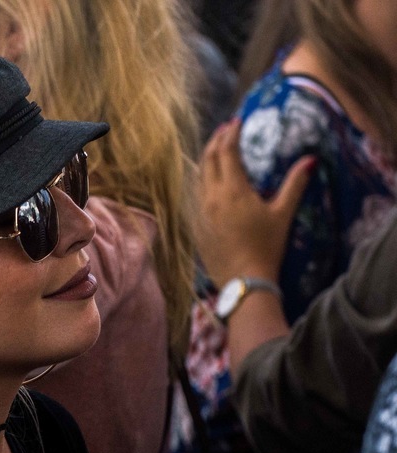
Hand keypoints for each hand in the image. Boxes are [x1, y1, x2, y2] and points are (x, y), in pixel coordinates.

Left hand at [196, 119, 314, 285]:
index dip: (230, 133)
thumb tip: (310, 159)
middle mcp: (211, 197)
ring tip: (215, 150)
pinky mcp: (195, 225)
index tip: (236, 121)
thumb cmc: (266, 247)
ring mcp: (200, 212)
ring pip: (197, 176)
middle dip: (215, 141)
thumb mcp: (283, 214)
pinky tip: (206, 181)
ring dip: (206, 159)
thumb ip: (294, 184)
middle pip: (207, 159)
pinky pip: (193, 195)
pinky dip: (200, 180)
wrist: (244, 280)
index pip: (226, 151)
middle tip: (225, 130)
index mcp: (233, 190)